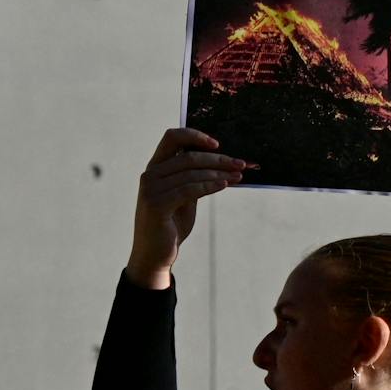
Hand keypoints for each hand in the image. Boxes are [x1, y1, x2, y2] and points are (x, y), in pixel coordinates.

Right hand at [128, 128, 245, 288]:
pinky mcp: (156, 205)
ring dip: (219, 173)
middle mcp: (150, 175)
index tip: (217, 144)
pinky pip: (189, 189)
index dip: (194, 135)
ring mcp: (151, 190)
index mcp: (155, 168)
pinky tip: (224, 185)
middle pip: (188, 155)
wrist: (154, 254)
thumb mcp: (183, 196)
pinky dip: (210, 185)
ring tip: (238, 176)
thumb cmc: (170, 225)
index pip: (171, 137)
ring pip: (191, 172)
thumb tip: (221, 162)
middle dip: (218, 159)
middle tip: (240, 164)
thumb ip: (193, 178)